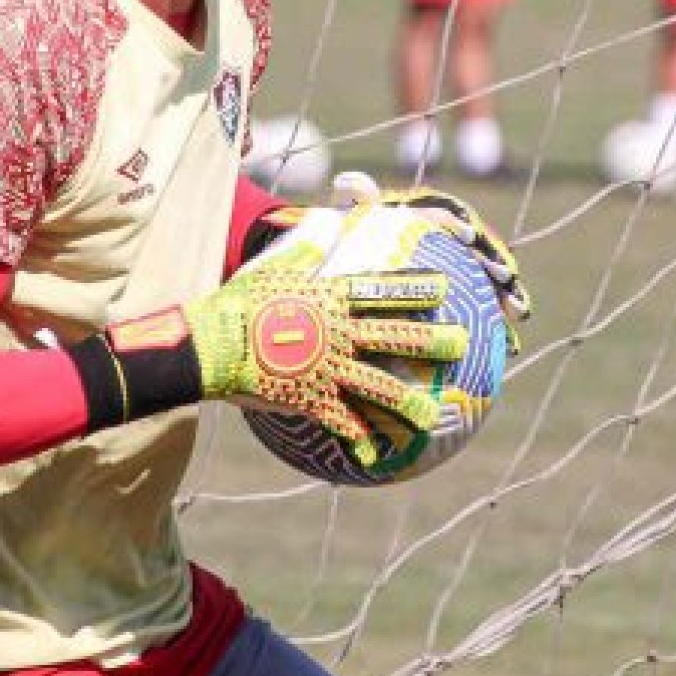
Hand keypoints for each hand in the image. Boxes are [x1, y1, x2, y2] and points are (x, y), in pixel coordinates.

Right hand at [186, 219, 467, 464]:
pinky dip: (361, 440)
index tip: (444, 287)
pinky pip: (343, 422)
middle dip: (432, 341)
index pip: (382, 290)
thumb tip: (328, 219)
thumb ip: (305, 246)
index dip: (415, 288)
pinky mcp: (313, 398)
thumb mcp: (273, 266)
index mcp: (331, 299)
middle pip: (395, 336)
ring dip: (408, 403)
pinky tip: (377, 456)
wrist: (214, 344)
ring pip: (379, 386)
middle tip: (462, 343)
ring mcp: (329, 367)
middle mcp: (339, 333)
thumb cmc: (240, 302)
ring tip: (434, 416)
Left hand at [264, 171, 533, 351]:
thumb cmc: (355, 244)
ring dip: (509, 293)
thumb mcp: (352, 222)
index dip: (460, 224)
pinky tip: (511, 348)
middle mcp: (451, 243)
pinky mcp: (467, 301)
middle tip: (506, 277)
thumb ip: (356, 199)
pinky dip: (501, 328)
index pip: (448, 217)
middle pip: (481, 249)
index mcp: (428, 220)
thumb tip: (350, 182)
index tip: (467, 237)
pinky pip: (487, 314)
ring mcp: (463, 272)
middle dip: (497, 260)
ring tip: (520, 311)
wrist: (358, 270)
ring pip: (491, 281)